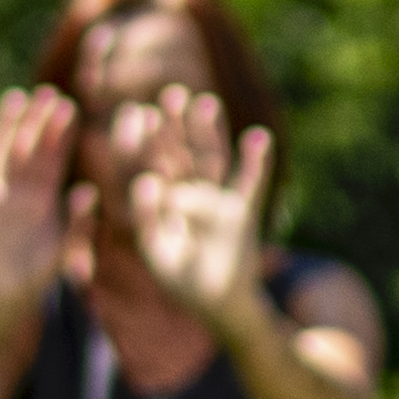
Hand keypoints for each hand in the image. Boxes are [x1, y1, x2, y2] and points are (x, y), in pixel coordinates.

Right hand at [0, 87, 76, 310]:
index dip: (60, 135)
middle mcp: (20, 190)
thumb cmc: (36, 279)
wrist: (0, 298)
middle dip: (37, 122)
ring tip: (14, 98)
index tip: (70, 107)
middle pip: (28, 149)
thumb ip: (77, 228)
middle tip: (48, 93)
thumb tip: (88, 193)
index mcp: (45, 199)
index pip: (54, 159)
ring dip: (5, 127)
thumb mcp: (62, 257)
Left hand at [117, 122, 278, 330]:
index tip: (141, 114)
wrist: (220, 304)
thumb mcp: (158, 252)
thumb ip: (149, 218)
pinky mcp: (243, 209)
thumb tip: (144, 182)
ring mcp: (219, 198)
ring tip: (205, 104)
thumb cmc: (183, 281)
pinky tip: (257, 136)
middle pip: (183, 152)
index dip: (148, 141)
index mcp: (164, 201)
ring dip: (209, 133)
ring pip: (213, 159)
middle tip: (172, 95)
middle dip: (177, 126)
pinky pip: (250, 181)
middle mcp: (190, 192)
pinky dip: (255, 161)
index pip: (154, 164)